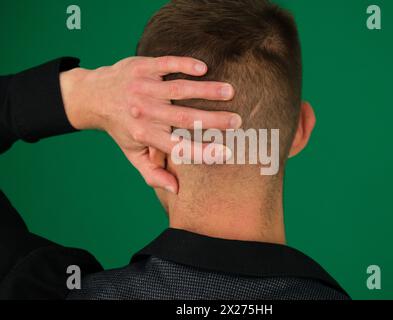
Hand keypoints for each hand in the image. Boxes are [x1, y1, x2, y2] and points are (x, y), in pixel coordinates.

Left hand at [60, 56, 239, 193]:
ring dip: (206, 90)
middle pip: (184, 118)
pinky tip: (203, 69)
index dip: (202, 152)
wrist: (94, 96)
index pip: (178, 147)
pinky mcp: (142, 68)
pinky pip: (166, 64)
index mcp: (145, 135)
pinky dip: (185, 65)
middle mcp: (145, 111)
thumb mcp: (132, 153)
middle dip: (214, 120)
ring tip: (230, 92)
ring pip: (179, 89)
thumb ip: (152, 173)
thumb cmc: (120, 127)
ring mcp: (144, 88)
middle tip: (237, 121)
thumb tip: (176, 190)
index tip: (226, 153)